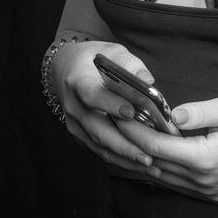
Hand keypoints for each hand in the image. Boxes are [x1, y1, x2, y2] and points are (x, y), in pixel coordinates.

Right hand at [52, 40, 162, 177]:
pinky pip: (99, 150)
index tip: (130, 112)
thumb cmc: (94, 59)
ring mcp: (75, 123)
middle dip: (124, 145)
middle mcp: (73, 105)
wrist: (66, 68)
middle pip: (98, 129)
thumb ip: (131, 65)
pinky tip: (140, 164)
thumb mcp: (113, 52)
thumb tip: (149, 81)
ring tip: (151, 165)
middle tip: (149, 155)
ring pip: (100, 145)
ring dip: (125, 158)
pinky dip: (120, 159)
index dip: (110, 104)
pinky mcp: (79, 135)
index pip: (92, 94)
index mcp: (78, 80)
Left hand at [115, 94, 217, 200]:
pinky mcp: (213, 192)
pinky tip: (153, 150)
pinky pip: (177, 181)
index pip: (157, 146)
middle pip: (155, 163)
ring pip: (163, 176)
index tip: (118, 114)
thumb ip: (199, 112)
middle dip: (132, 143)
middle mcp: (203, 181)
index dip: (134, 130)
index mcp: (206, 160)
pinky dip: (161, 165)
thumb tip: (170, 113)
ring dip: (144, 156)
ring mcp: (208, 190)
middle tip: (113, 122)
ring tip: (126, 135)